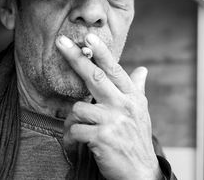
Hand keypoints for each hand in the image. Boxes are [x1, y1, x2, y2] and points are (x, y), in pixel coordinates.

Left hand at [56, 34, 162, 179]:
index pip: (114, 70)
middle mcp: (124, 105)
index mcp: (132, 97)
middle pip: (95, 76)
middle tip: (60, 42)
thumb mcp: (141, 111)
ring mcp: (113, 121)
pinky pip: (75, 130)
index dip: (101, 52)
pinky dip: (72, 138)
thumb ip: (138, 88)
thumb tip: (143, 69)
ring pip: (78, 108)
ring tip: (81, 130)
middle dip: (76, 58)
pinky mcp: (102, 138)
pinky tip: (78, 143)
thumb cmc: (137, 138)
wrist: (141, 171)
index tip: (88, 37)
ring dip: (74, 120)